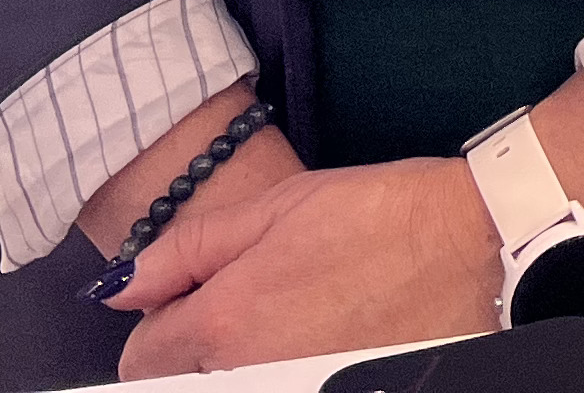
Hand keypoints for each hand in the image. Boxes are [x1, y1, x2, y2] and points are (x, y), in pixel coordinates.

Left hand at [113, 155, 494, 377]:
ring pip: (234, 387)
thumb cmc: (376, 213)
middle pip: (183, 384)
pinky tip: (326, 334)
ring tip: (296, 315)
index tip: (196, 298)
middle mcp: (251, 374)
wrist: (464, 236)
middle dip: (199, 348)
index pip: (141, 360)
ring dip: (245, 362)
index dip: (162, 322)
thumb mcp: (272, 207)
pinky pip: (287, 387)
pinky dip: (292, 366)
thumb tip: (119, 288)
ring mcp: (297, 389)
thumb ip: (183, 252)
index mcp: (225, 323)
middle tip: (253, 301)